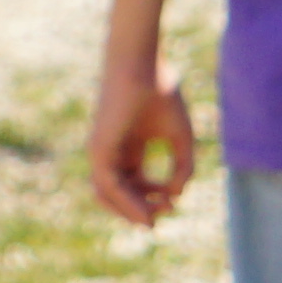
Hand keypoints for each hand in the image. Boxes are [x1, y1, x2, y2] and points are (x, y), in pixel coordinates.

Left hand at [84, 65, 199, 229]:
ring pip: (109, 195)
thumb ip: (182, 167)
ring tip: (153, 217)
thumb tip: (177, 195)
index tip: (174, 201)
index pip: (136, 185)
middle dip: (143, 209)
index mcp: (129, 148)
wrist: (142, 65)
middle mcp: (113, 152)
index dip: (155, 198)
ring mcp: (102, 151)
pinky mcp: (99, 149)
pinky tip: (145, 211)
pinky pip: (108, 186)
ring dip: (132, 211)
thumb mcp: (180, 137)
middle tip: (166, 211)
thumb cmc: (161, 93)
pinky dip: (126, 202)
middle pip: (121, 194)